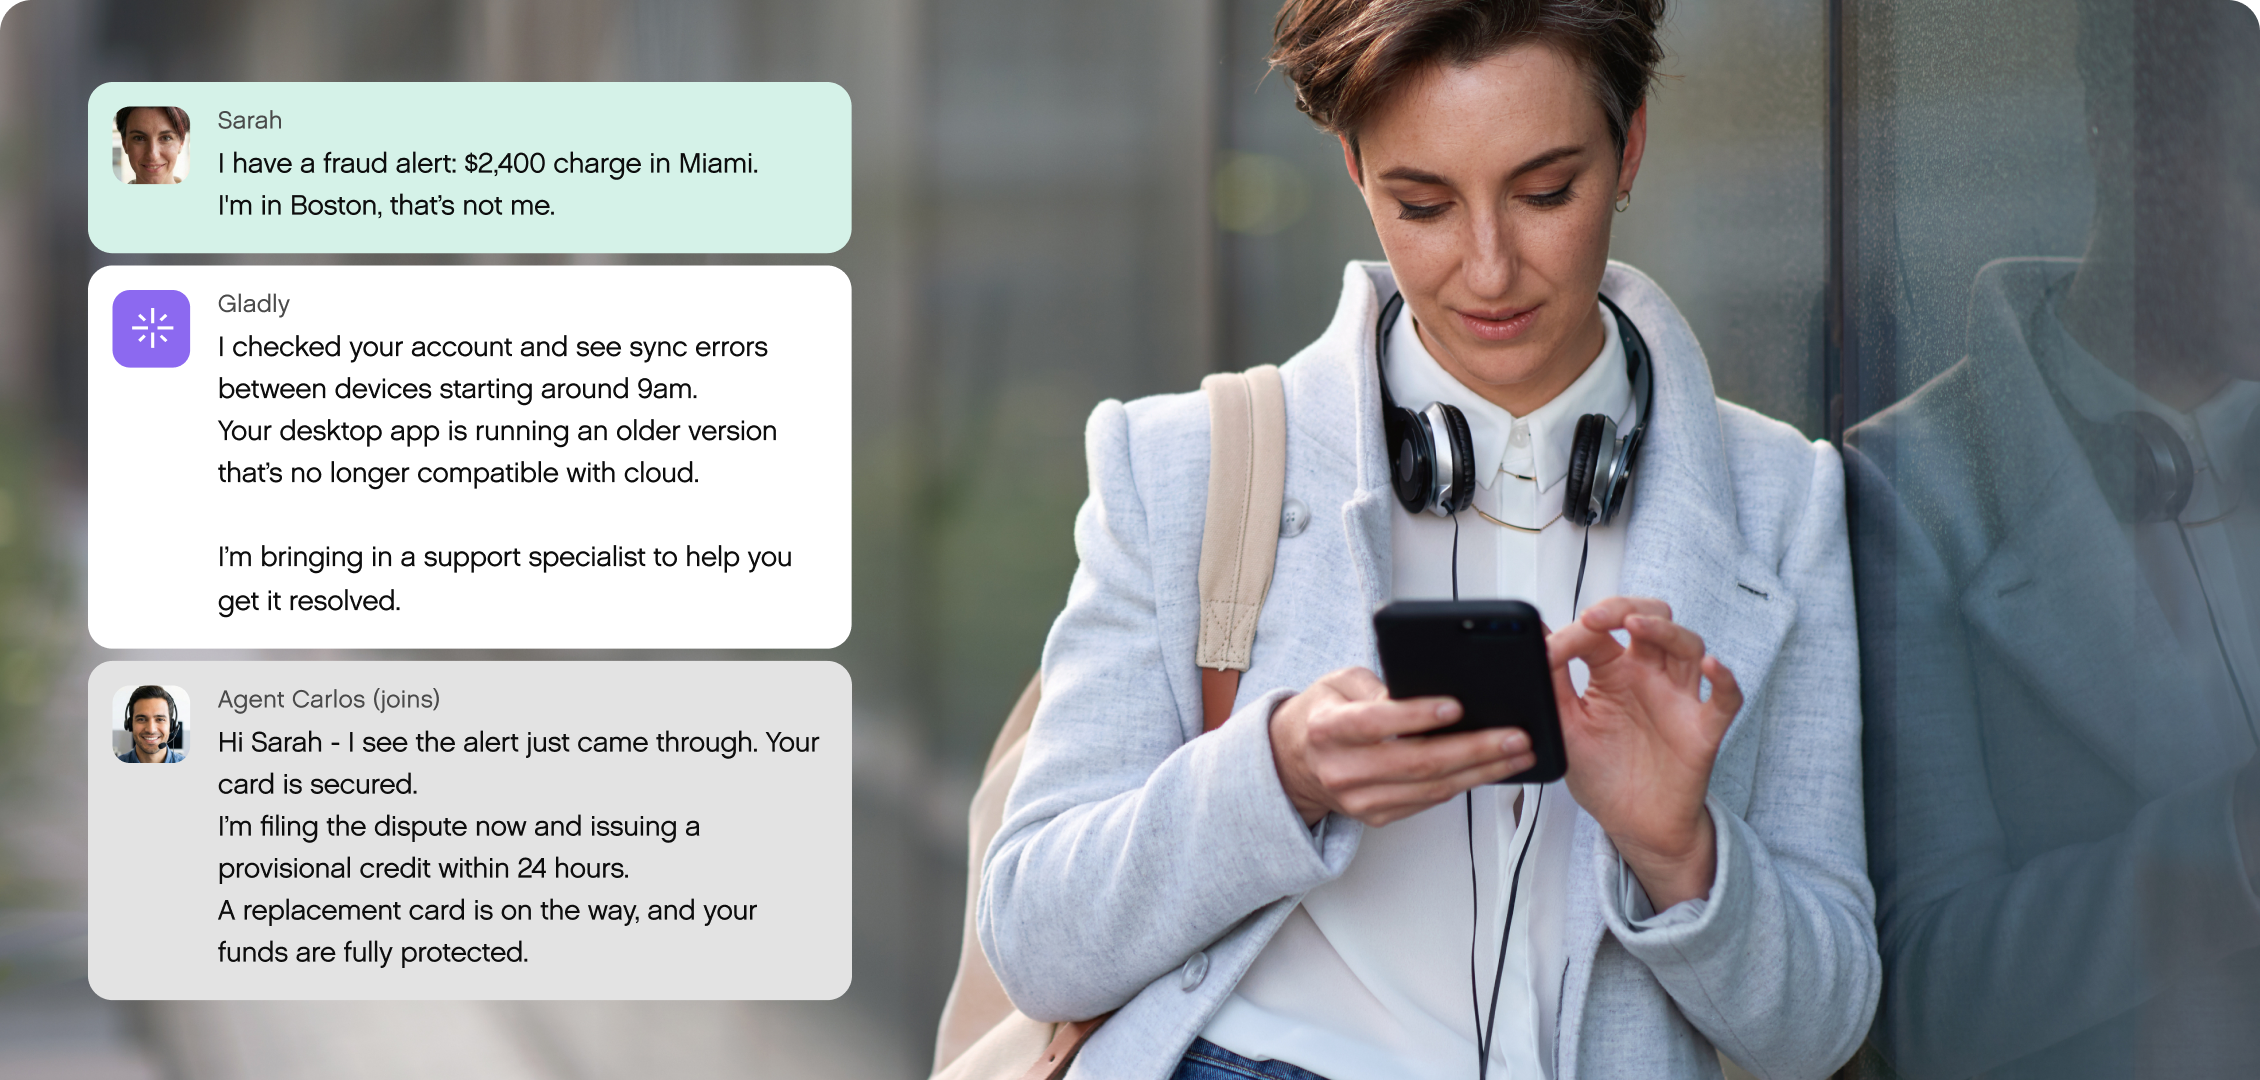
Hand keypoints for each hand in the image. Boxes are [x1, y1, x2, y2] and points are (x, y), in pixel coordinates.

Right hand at [1270, 667, 1533, 827]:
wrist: (1295, 762)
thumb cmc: (1324, 714)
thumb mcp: (1340, 682)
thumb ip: (1377, 684)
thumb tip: (1425, 693)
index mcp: (1328, 728)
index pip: (1375, 722)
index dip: (1416, 716)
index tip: (1456, 707)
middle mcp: (1342, 768)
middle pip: (1416, 763)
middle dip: (1473, 749)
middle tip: (1514, 736)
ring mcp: (1360, 799)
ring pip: (1431, 789)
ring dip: (1481, 772)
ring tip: (1517, 754)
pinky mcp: (1377, 816)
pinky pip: (1429, 803)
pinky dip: (1464, 785)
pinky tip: (1490, 770)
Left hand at [1549, 597, 1742, 909]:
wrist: (1633, 825)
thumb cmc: (1605, 775)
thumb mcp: (1565, 728)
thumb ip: (1550, 684)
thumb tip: (1532, 641)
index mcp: (1612, 672)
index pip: (1600, 632)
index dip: (1577, 630)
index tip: (1550, 649)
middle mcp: (1648, 677)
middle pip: (1650, 619)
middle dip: (1624, 608)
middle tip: (1596, 618)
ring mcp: (1678, 699)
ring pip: (1687, 645)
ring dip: (1664, 630)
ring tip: (1636, 626)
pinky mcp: (1703, 729)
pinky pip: (1725, 698)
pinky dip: (1725, 679)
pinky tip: (1713, 667)